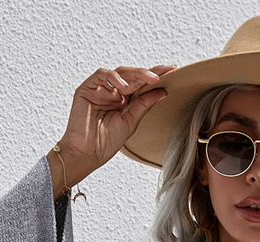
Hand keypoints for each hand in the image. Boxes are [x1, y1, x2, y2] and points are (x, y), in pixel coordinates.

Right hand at [48, 64, 176, 196]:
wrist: (87, 153)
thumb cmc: (105, 142)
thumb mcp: (131, 122)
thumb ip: (144, 105)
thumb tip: (162, 91)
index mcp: (123, 100)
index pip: (140, 85)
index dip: (155, 76)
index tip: (172, 70)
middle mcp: (112, 92)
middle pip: (132, 76)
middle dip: (148, 72)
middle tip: (165, 72)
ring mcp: (99, 89)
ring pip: (119, 72)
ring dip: (135, 74)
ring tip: (149, 79)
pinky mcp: (87, 88)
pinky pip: (101, 75)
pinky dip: (113, 77)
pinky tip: (123, 85)